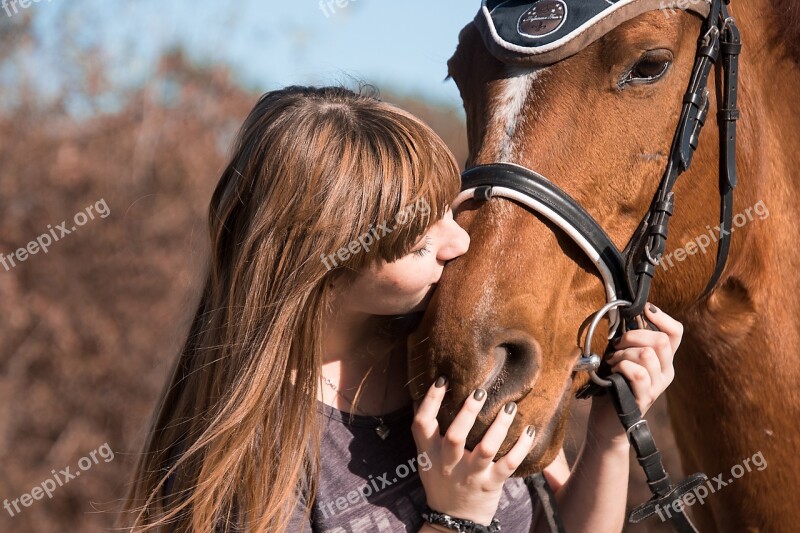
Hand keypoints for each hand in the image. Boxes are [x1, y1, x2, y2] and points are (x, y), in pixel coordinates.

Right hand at [411, 378, 535, 525]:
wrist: (453, 520)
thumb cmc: (441, 481)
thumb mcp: (426, 458)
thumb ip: (428, 432)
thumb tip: (431, 391)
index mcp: (429, 453)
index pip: (423, 423)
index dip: (430, 400)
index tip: (442, 380)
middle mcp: (448, 463)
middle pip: (455, 436)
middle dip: (468, 412)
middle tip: (480, 390)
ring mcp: (471, 475)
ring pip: (486, 449)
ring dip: (499, 426)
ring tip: (509, 406)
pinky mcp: (491, 484)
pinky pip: (509, 464)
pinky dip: (521, 447)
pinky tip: (529, 430)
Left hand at [588, 303, 682, 441]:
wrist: (606, 421)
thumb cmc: (611, 385)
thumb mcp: (623, 356)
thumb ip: (630, 340)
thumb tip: (626, 315)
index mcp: (663, 360)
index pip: (676, 332)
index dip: (661, 316)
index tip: (644, 310)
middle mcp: (665, 372)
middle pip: (660, 340)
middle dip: (633, 335)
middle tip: (617, 345)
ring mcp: (657, 387)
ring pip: (647, 354)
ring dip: (623, 353)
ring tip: (612, 362)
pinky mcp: (644, 399)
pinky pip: (638, 373)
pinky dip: (621, 367)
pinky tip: (613, 373)